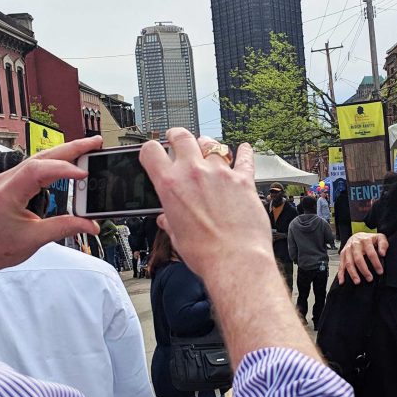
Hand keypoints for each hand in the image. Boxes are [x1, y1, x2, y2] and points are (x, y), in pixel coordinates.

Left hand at [0, 136, 102, 329]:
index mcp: (7, 192)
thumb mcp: (34, 240)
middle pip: (42, 157)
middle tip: (95, 143)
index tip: (84, 174)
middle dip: (71, 148)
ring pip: (39, 159)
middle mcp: (5, 181)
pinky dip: (54, 163)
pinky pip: (35, 167)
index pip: (38, 170)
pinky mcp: (11, 184)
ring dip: (64, 153)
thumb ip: (64, 228)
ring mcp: (7, 180)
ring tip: (87, 149)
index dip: (64, 168)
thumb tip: (90, 223)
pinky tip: (67, 162)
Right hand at [139, 130, 272, 294]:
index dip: (151, 149)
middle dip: (178, 136)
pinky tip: (244, 149)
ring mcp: (220, 173)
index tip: (155, 151)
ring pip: (212, 144)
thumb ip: (171, 221)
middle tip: (178, 139)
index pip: (151, 151)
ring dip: (209, 146)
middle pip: (182, 136)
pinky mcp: (243, 179)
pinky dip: (244, 152)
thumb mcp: (177, 237)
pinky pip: (245, 158)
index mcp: (170, 185)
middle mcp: (193, 173)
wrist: (235, 260)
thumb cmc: (205, 254)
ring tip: (210, 151)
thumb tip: (165, 219)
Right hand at [336, 232, 388, 283]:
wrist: (357, 236)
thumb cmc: (369, 239)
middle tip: (369, 278)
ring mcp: (348, 250)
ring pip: (349, 263)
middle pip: (358, 259)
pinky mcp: (342, 254)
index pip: (371, 253)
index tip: (380, 271)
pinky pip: (341, 265)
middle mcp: (355, 245)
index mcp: (365, 240)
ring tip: (358, 281)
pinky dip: (341, 274)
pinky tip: (342, 281)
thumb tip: (382, 253)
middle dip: (364, 270)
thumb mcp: (379, 238)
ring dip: (353, 273)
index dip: (376, 263)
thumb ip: (383, 244)